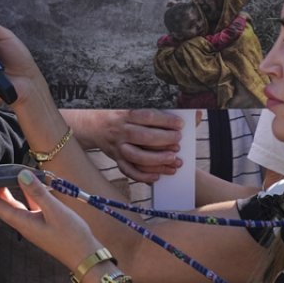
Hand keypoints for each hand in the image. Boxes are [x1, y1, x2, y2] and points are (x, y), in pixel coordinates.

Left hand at [0, 168, 103, 272]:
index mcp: (22, 221)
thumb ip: (39, 192)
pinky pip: (25, 204)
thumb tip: (22, 173)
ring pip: (11, 203)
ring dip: (1, 190)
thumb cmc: (72, 237)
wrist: (86, 255)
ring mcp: (31, 222)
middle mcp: (23, 222)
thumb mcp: (56, 212)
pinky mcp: (41, 221)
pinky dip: (21, 193)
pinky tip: (22, 184)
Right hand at [67, 109, 182, 182]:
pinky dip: (143, 176)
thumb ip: (157, 111)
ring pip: (137, 157)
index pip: (147, 117)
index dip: (165, 121)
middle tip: (178, 142)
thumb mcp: (131, 107)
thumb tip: (193, 113)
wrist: (91, 125)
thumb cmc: (118, 115)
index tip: (180, 124)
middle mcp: (119, 131)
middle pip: (143, 137)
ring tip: (174, 160)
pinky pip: (129, 171)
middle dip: (164, 140)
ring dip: (157, 161)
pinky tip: (157, 176)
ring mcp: (117, 147)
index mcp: (124, 114)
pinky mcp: (116, 159)